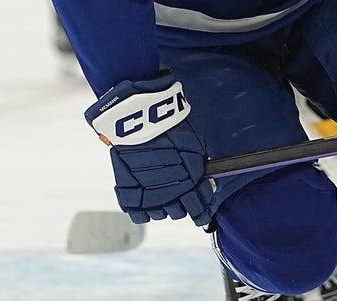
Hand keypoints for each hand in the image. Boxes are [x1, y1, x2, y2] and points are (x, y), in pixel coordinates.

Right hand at [85, 71, 214, 224]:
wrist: (140, 120)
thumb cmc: (171, 128)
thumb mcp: (195, 146)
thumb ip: (199, 168)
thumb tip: (207, 182)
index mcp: (190, 184)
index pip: (199, 210)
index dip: (202, 211)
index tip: (202, 209)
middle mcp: (172, 195)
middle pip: (180, 213)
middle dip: (183, 204)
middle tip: (180, 192)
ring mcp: (149, 197)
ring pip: (161, 214)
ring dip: (164, 205)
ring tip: (161, 189)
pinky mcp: (130, 195)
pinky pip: (139, 216)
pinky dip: (144, 209)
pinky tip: (146, 198)